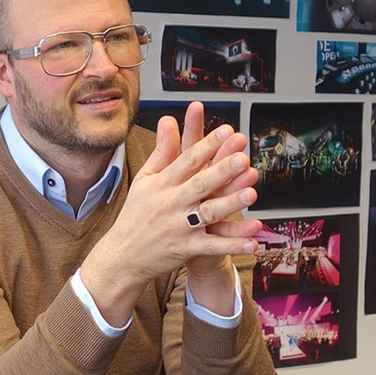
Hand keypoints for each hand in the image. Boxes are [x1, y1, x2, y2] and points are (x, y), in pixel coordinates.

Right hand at [80, 102, 259, 322]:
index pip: (187, 160)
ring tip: (251, 193)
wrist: (122, 254)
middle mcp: (171, 203)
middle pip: (200, 184)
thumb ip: (161, 150)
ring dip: (230, 204)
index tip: (226, 131)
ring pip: (208, 213)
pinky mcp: (186, 248)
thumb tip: (167, 120)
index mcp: (163, 183)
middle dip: (222, 171)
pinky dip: (233, 245)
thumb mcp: (145, 179)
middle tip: (242, 158)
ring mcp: (179, 227)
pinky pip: (212, 247)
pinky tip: (253, 242)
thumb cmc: (136, 213)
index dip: (208, 145)